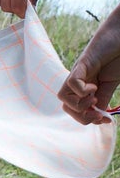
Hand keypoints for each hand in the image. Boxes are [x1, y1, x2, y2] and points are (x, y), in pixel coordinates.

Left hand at [59, 7, 119, 123]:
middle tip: (98, 113)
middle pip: (65, 106)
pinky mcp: (83, 63)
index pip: (74, 110)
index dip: (87, 119)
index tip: (105, 120)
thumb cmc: (117, 57)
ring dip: (80, 105)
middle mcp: (78, 81)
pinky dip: (81, 90)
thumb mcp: (110, 83)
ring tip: (95, 97)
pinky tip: (94, 86)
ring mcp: (78, 72)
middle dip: (82, 116)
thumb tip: (98, 116)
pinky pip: (72, 83)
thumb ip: (104, 98)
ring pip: (63, 97)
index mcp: (84, 87)